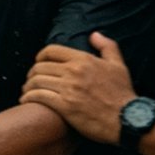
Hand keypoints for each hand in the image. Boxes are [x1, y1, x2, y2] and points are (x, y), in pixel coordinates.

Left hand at [20, 32, 134, 144]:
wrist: (128, 119)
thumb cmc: (123, 93)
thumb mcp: (119, 65)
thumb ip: (107, 46)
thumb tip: (94, 35)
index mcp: (83, 59)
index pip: (51, 51)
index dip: (40, 56)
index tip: (38, 64)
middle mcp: (74, 71)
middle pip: (40, 66)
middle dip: (31, 73)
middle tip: (30, 81)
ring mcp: (68, 89)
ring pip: (36, 81)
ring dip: (27, 86)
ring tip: (26, 92)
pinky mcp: (65, 106)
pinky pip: (39, 97)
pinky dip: (28, 98)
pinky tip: (26, 101)